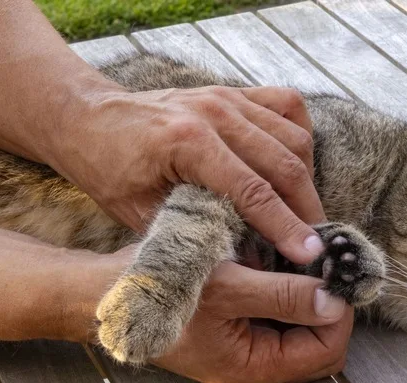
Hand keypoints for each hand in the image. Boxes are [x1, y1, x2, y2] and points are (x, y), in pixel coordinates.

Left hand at [48, 85, 324, 263]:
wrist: (89, 118)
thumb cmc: (109, 167)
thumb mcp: (140, 212)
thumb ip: (193, 234)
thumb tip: (248, 264)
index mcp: (189, 141)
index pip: (254, 192)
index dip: (287, 227)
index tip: (312, 255)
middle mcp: (217, 112)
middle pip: (286, 165)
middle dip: (307, 209)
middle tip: (317, 243)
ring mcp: (230, 98)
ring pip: (295, 139)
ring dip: (307, 180)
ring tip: (306, 214)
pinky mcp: (236, 93)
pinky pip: (289, 108)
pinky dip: (301, 138)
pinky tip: (298, 165)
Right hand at [154, 262, 353, 382]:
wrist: (104, 291)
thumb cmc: (161, 289)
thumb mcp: (229, 288)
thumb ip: (285, 295)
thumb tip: (335, 302)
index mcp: (253, 364)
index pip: (325, 351)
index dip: (340, 314)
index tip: (339, 274)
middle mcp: (253, 362)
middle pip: (319, 345)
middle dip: (329, 307)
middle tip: (328, 267)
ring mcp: (244, 345)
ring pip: (301, 328)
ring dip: (310, 296)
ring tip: (306, 260)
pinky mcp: (235, 327)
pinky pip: (278, 315)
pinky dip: (289, 291)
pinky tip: (282, 262)